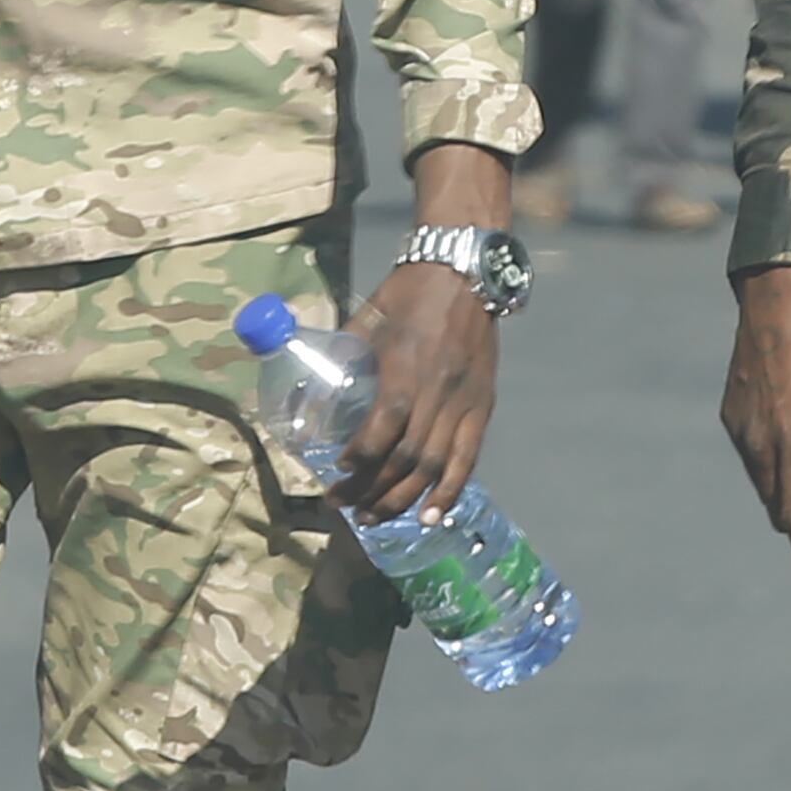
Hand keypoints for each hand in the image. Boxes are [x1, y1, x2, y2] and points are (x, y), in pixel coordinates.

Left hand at [332, 142, 516, 521]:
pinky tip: (430, 516)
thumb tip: (307, 391)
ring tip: (374, 518)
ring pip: (435, 465)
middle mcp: (438, 390)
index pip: (384, 426)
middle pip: (406, 456)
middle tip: (344, 507)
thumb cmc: (408, 292)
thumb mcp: (366, 317)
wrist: (465, 272)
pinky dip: (449, 491)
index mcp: (406, 366)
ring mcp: (464, 401)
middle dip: (372, 489)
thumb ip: (339, 355)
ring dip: (403, 498)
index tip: (338, 470)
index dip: (361, 456)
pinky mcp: (483, 406)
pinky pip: (468, 458)